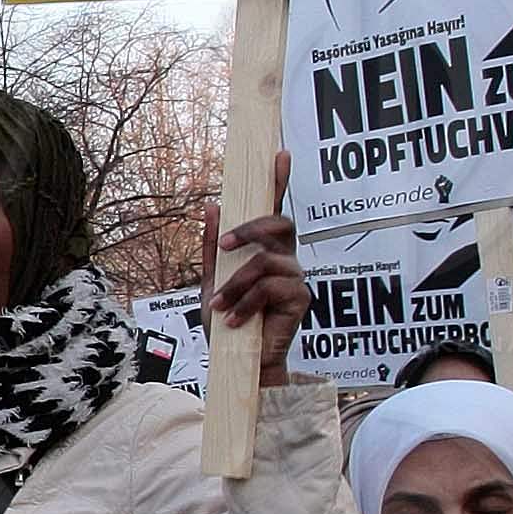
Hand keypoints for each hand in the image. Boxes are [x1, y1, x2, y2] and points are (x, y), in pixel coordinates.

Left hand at [204, 150, 308, 383]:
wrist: (237, 360)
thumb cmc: (228, 321)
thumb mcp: (211, 281)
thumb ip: (213, 247)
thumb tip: (212, 206)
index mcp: (266, 249)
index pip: (275, 209)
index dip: (280, 181)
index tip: (279, 153)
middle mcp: (286, 258)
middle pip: (280, 223)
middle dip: (251, 228)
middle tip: (225, 245)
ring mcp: (296, 276)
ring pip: (265, 261)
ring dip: (235, 284)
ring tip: (219, 306)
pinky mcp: (301, 298)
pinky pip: (269, 287)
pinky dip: (245, 303)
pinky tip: (235, 320)